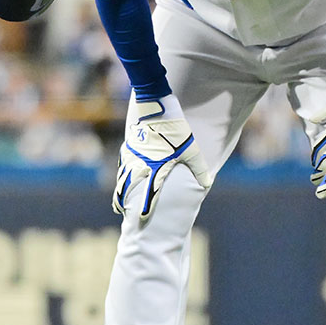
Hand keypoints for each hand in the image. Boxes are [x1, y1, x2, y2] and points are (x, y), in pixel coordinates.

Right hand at [114, 94, 210, 218]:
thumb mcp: (191, 148)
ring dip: (120, 187)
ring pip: (122, 175)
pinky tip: (123, 174)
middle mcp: (141, 164)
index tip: (142, 218)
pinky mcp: (129, 145)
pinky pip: (123, 163)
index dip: (146, 207)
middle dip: (123, 200)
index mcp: (156, 167)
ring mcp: (132, 154)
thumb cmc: (175, 128)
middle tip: (121, 210)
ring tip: (119, 197)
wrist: (154, 105)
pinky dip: (122, 171)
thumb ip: (198, 168)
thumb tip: (207, 183)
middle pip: (127, 187)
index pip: (150, 192)